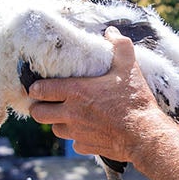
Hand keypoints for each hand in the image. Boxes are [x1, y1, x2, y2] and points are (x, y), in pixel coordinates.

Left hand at [28, 28, 168, 163]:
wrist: (144, 134)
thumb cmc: (134, 100)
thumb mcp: (129, 67)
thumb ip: (119, 46)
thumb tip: (111, 32)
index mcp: (76, 91)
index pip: (41, 90)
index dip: (35, 88)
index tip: (36, 86)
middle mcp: (71, 113)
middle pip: (39, 114)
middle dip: (39, 107)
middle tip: (47, 102)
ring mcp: (77, 133)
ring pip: (55, 129)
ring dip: (58, 122)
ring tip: (67, 116)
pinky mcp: (86, 147)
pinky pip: (74, 144)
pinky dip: (78, 138)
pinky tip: (88, 131)